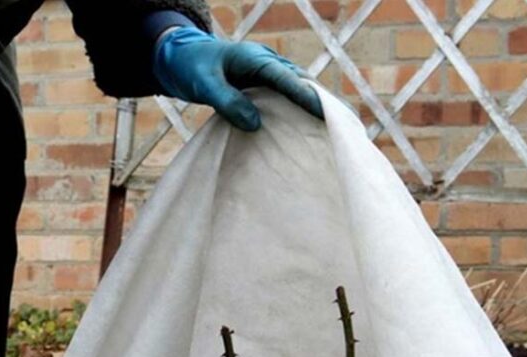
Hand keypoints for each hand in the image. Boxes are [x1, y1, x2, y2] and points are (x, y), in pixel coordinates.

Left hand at [152, 26, 323, 131]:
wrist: (183, 57)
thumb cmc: (191, 68)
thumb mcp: (204, 85)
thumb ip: (227, 102)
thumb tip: (255, 124)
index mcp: (254, 58)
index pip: (285, 78)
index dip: (305, 95)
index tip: (323, 113)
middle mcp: (267, 62)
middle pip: (301, 81)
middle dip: (322, 101)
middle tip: (344, 124)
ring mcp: (268, 71)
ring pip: (298, 88)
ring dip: (315, 105)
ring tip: (336, 129)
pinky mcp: (265, 84)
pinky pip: (288, 95)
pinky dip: (300, 108)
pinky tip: (310, 127)